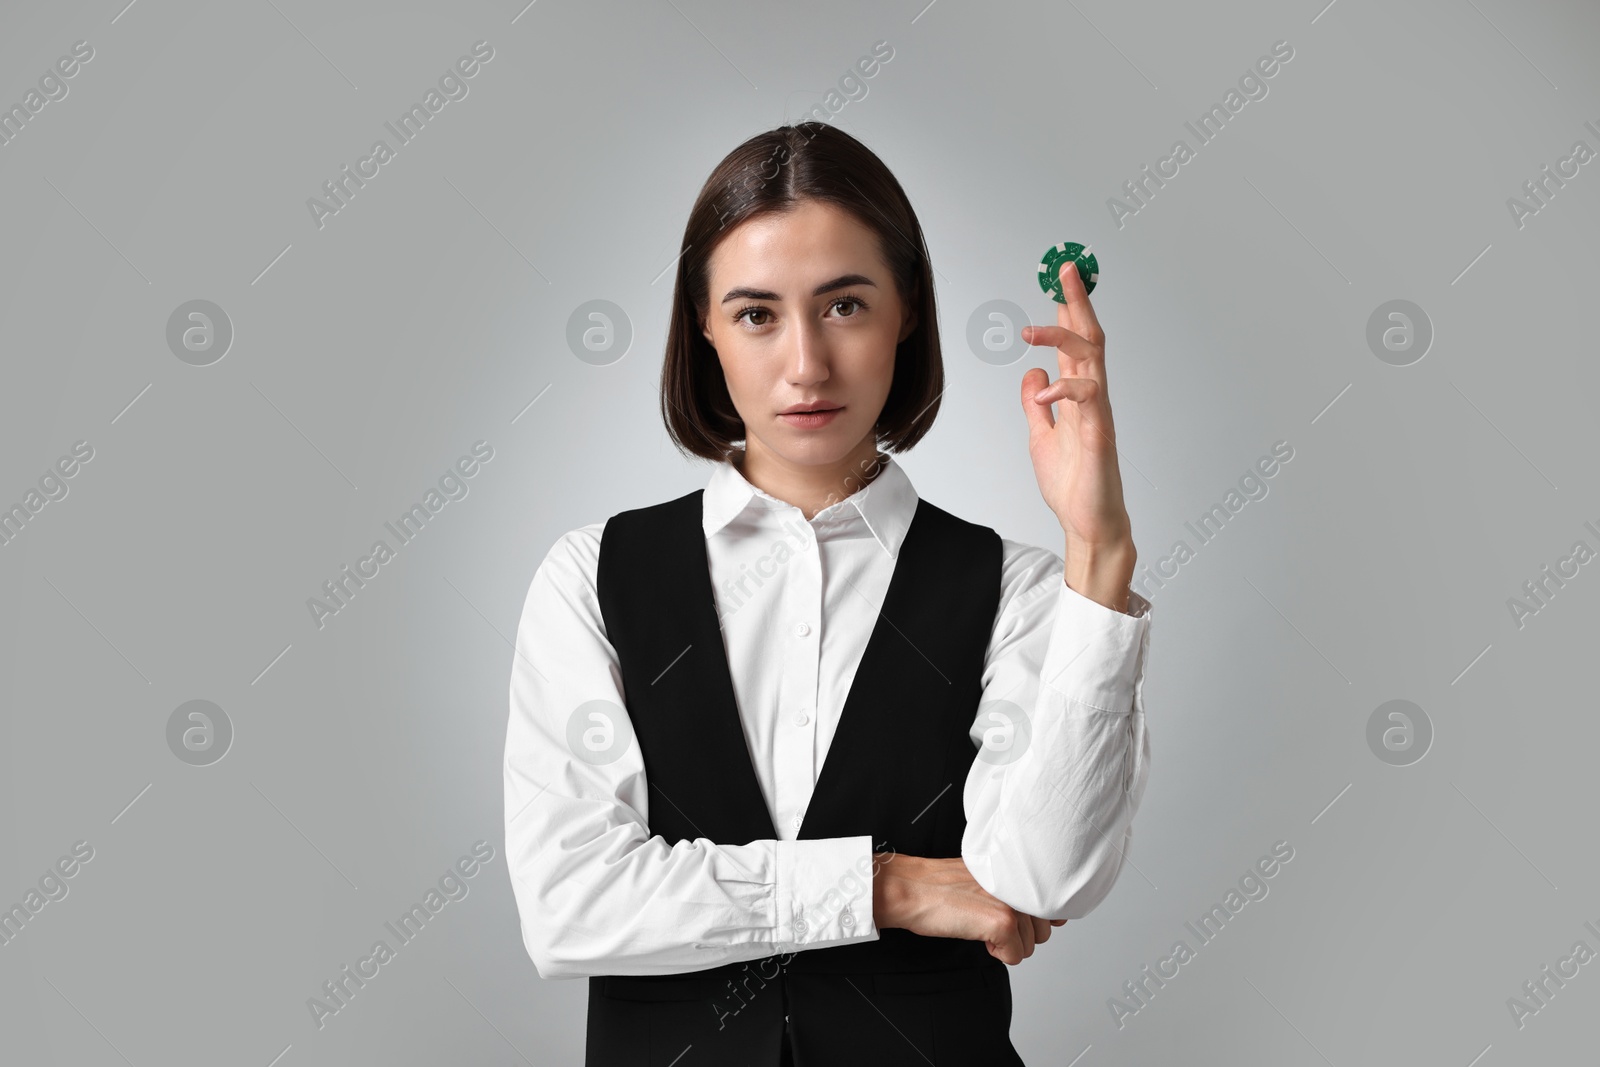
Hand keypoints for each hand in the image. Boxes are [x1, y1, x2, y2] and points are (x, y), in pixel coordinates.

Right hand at [873, 854, 1067, 965]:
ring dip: (1004, 944)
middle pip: (1042, 932)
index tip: (1012, 918)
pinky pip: (1015, 957)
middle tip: (985, 919)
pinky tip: (976, 933)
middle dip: (1016, 936)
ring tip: (977, 923)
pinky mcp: (1003, 922)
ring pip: (1029, 947)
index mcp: (1018, 873)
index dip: (1033, 921)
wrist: (912, 888)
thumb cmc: (940, 886)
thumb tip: (1044, 915)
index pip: (1053, 906)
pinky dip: (996, 953)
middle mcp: (1021, 885)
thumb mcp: (985, 880)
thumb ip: (1015, 891)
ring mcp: (1014, 903)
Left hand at [1020, 260, 1135, 570]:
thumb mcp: (1040, 437)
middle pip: (1090, 337)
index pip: (1075, 343)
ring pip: (1091, 360)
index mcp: (1079, 396)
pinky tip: (1044, 390)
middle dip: (1078, 301)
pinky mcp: (1099, 435)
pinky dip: (1065, 390)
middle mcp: (1092, 398)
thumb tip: (1031, 374)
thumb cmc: (1073, 484)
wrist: (1089, 523)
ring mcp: (1098, 414)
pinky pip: (1087, 401)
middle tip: (1066, 270)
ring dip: (1064, 337)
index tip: (1060, 279)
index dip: (1068, 310)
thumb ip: (1036, 405)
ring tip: (1034, 330)